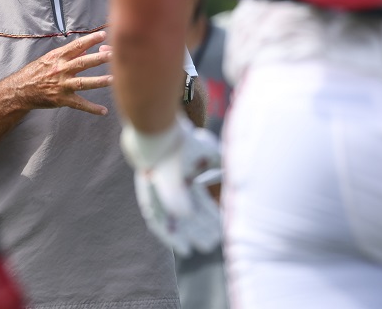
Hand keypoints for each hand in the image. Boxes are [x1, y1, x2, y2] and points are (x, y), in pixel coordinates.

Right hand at [12, 30, 112, 114]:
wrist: (21, 90)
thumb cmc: (35, 72)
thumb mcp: (49, 59)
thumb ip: (67, 54)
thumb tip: (85, 50)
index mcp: (58, 57)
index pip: (76, 46)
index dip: (90, 40)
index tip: (103, 35)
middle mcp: (61, 70)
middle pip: (83, 63)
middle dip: (99, 59)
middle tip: (114, 55)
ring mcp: (62, 85)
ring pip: (83, 82)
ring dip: (99, 81)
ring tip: (113, 79)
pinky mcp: (62, 99)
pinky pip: (79, 104)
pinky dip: (92, 108)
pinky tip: (104, 111)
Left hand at [121, 115, 222, 255]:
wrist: (156, 132)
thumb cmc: (181, 140)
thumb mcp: (208, 152)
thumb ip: (221, 163)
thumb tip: (234, 171)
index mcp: (182, 174)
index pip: (199, 200)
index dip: (210, 214)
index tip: (222, 226)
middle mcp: (169, 184)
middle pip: (186, 212)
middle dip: (201, 228)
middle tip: (213, 242)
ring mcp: (157, 191)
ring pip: (173, 219)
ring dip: (188, 234)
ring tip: (202, 247)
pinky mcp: (147, 198)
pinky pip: (159, 223)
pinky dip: (171, 235)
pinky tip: (183, 248)